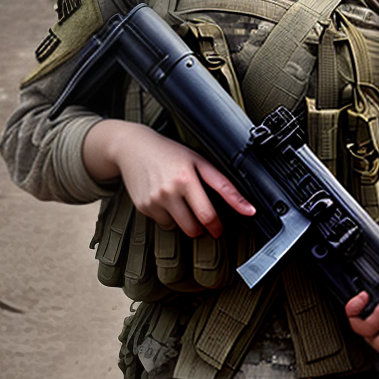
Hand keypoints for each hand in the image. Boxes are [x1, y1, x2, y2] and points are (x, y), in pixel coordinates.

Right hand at [83, 120, 254, 236]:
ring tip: (184, 201)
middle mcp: (169, 192)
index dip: (218, 225)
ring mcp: (154, 201)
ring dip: (187, 222)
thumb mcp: (199, 161)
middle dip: (204, 227)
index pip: (207, 212)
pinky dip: (169, 217)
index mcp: (186, 179)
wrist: (133, 147)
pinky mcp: (143, 208)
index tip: (223, 231)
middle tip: (208, 219)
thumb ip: (222, 184)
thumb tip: (245, 205)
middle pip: (194, 227)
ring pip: (179, 228)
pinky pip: (164, 224)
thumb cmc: (170, 152)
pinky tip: (167, 199)